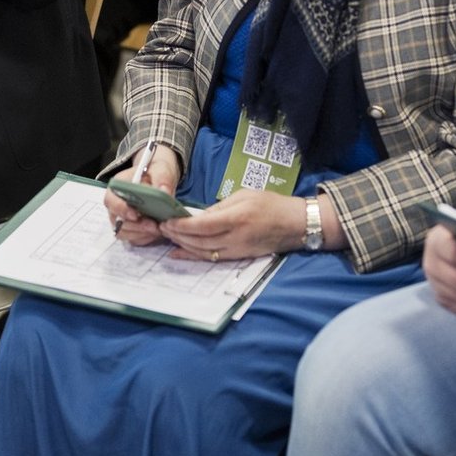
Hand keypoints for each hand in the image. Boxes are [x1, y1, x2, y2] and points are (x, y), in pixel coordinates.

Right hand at [103, 145, 183, 246]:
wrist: (159, 177)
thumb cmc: (155, 171)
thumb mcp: (161, 168)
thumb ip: (162, 177)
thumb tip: (164, 191)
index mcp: (118, 186)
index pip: (111, 200)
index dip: (120, 209)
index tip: (136, 215)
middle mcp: (116, 204)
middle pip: (117, 221)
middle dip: (136, 227)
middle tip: (155, 226)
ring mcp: (122, 218)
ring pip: (124, 233)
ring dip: (141, 234)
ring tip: (158, 229)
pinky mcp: (131, 228)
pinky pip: (133, 239)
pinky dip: (145, 238)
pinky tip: (157, 232)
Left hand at [162, 189, 305, 261]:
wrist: (294, 224)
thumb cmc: (271, 205)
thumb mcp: (244, 196)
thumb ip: (220, 207)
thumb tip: (198, 216)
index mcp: (237, 218)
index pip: (203, 225)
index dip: (182, 225)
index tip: (168, 221)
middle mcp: (235, 237)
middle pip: (199, 240)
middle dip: (177, 235)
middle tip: (161, 228)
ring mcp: (237, 250)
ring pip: (203, 252)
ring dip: (182, 246)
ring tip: (167, 238)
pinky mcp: (238, 257)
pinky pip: (211, 258)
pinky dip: (193, 256)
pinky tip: (179, 253)